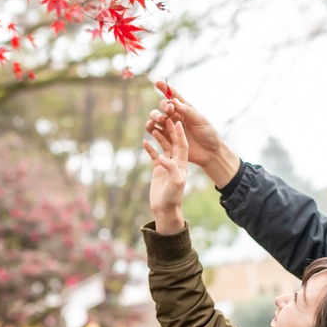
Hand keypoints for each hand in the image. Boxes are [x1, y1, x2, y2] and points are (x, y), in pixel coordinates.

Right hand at [143, 118, 187, 234]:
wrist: (165, 209)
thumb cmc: (173, 197)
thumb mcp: (175, 183)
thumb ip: (171, 169)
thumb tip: (163, 157)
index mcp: (182, 164)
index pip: (182, 145)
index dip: (180, 134)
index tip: (178, 121)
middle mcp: (175, 162)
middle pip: (173, 142)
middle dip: (170, 130)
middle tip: (166, 117)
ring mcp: (166, 165)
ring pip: (163, 146)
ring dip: (159, 136)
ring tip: (154, 126)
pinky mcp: (158, 170)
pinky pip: (154, 156)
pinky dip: (150, 148)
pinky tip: (144, 141)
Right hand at [144, 81, 239, 186]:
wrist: (209, 153)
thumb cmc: (207, 134)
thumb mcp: (200, 120)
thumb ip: (186, 111)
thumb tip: (174, 101)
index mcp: (185, 109)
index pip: (173, 96)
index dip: (165, 88)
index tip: (157, 82)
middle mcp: (175, 116)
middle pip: (163, 106)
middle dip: (163, 106)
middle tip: (169, 110)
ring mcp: (169, 127)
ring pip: (156, 117)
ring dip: (155, 116)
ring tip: (160, 119)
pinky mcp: (165, 138)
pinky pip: (154, 131)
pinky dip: (150, 127)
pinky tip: (152, 127)